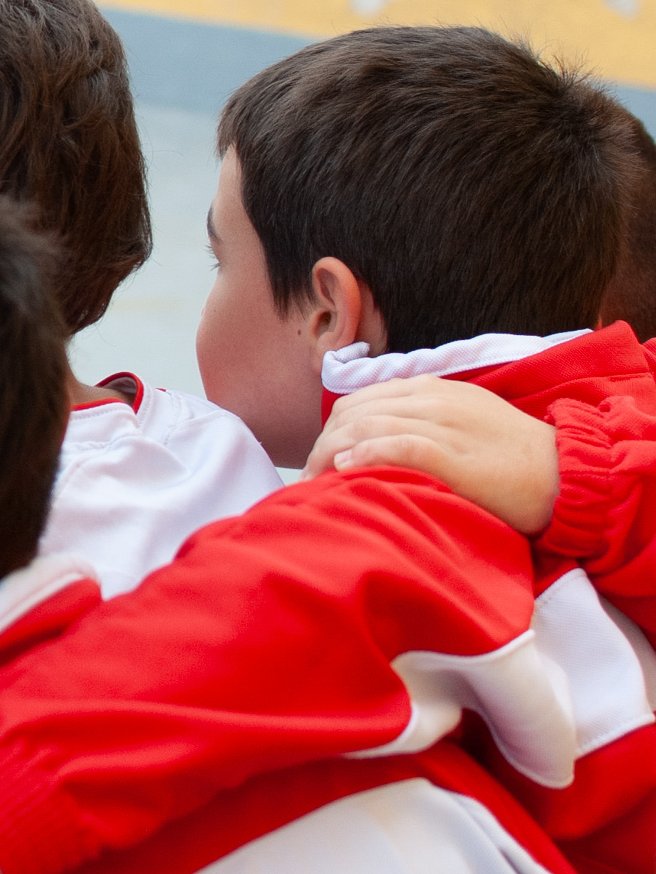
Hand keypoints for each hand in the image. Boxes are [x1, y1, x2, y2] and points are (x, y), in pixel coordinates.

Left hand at [305, 378, 559, 536]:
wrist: (564, 472)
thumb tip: (375, 442)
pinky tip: (347, 469)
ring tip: (316, 483)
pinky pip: (402, 446)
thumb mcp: (464, 423)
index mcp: (433, 390)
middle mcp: (434, 401)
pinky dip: (368, 454)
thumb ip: (423, 424)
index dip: (331, 430)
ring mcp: (445, 425)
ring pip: (371, 425)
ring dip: (334, 454)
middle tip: (309, 480)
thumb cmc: (512, 456)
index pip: (361, 400)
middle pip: (356, 412)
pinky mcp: (457, 455)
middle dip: (323, 444)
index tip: (318, 461)